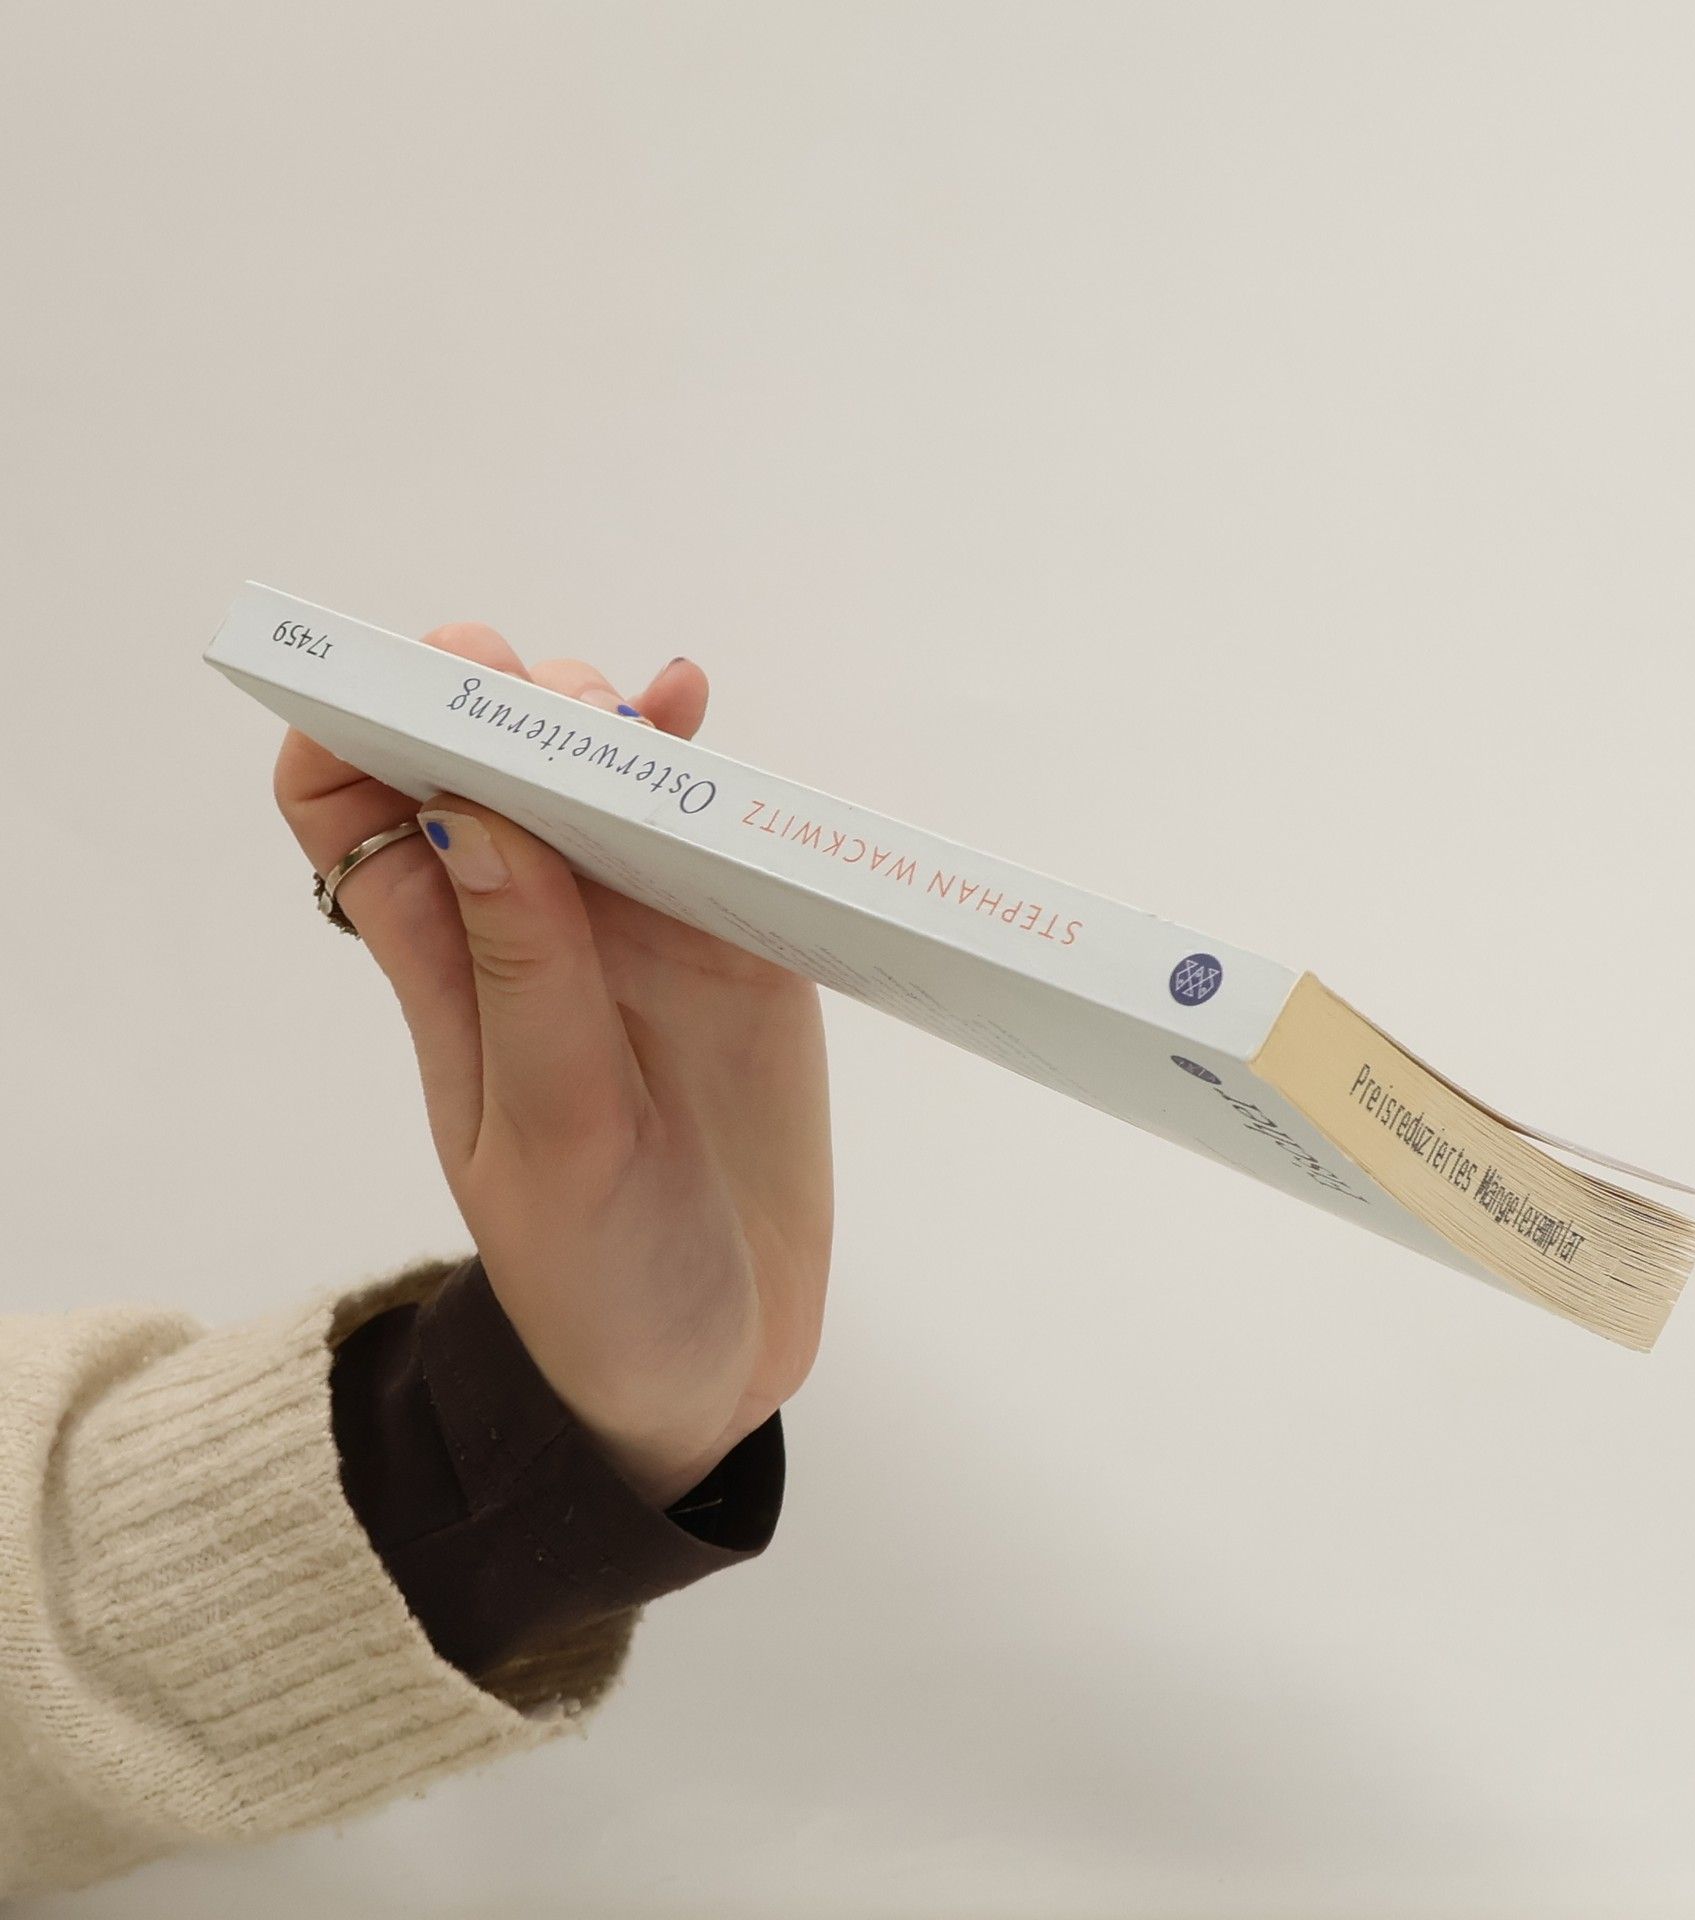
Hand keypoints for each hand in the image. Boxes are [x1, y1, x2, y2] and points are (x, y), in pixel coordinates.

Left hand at [275, 625, 832, 1505]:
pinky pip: (712, 828)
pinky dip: (703, 761)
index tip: (409, 690)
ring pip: (598, 774)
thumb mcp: (554, 1138)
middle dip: (498, 701)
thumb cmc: (600, 1277)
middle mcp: (531, 930)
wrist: (709, 1365)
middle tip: (550, 703)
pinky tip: (700, 711)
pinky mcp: (736, 947)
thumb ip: (525, 977)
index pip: (346, 806)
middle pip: (481, 761)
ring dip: (603, 719)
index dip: (356, 725)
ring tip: (639, 715)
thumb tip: (467, 805)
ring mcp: (638, 933)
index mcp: (445, 971)